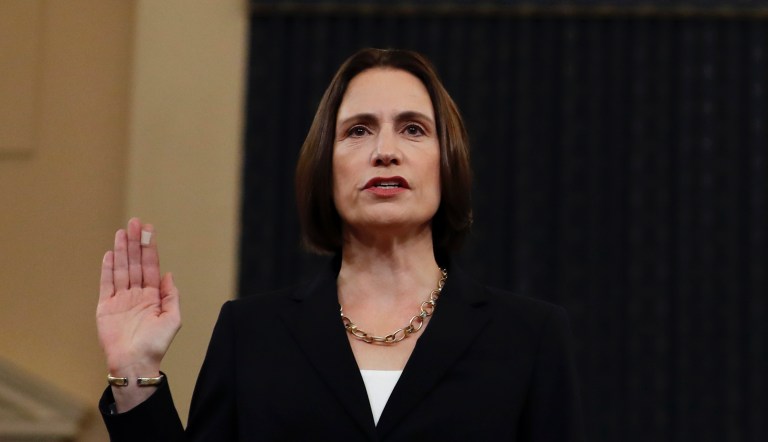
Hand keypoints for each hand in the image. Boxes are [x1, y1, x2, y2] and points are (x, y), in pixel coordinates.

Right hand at [97, 217, 180, 385]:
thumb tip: (168, 274)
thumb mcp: (173, 319)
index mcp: (152, 296)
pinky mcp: (106, 307)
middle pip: (135, 263)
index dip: (150, 248)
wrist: (135, 363)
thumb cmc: (156, 344)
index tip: (150, 229)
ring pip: (121, 269)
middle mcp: (136, 294)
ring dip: (121, 250)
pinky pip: (106, 284)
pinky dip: (107, 269)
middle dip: (135, 242)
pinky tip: (109, 254)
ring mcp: (120, 299)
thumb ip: (171, 296)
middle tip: (135, 222)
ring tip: (122, 232)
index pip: (150, 266)